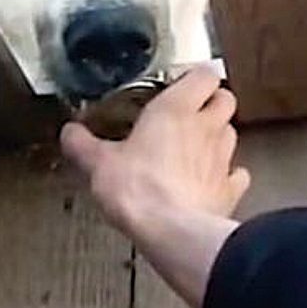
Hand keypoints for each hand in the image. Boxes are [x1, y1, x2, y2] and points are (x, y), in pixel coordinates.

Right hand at [61, 67, 250, 235]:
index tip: (180, 83)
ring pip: (231, 133)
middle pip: (226, 100)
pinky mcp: (228, 190)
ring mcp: (222, 159)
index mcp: (175, 110)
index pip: (204, 75)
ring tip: (195, 144)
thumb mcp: (97, 163)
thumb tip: (69, 133)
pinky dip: (227, 174)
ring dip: (217, 135)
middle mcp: (205, 128)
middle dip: (212, 102)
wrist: (172, 231)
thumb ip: (82, 144)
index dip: (195, 78)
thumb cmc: (138, 189)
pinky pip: (237, 175)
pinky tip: (211, 179)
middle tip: (191, 111)